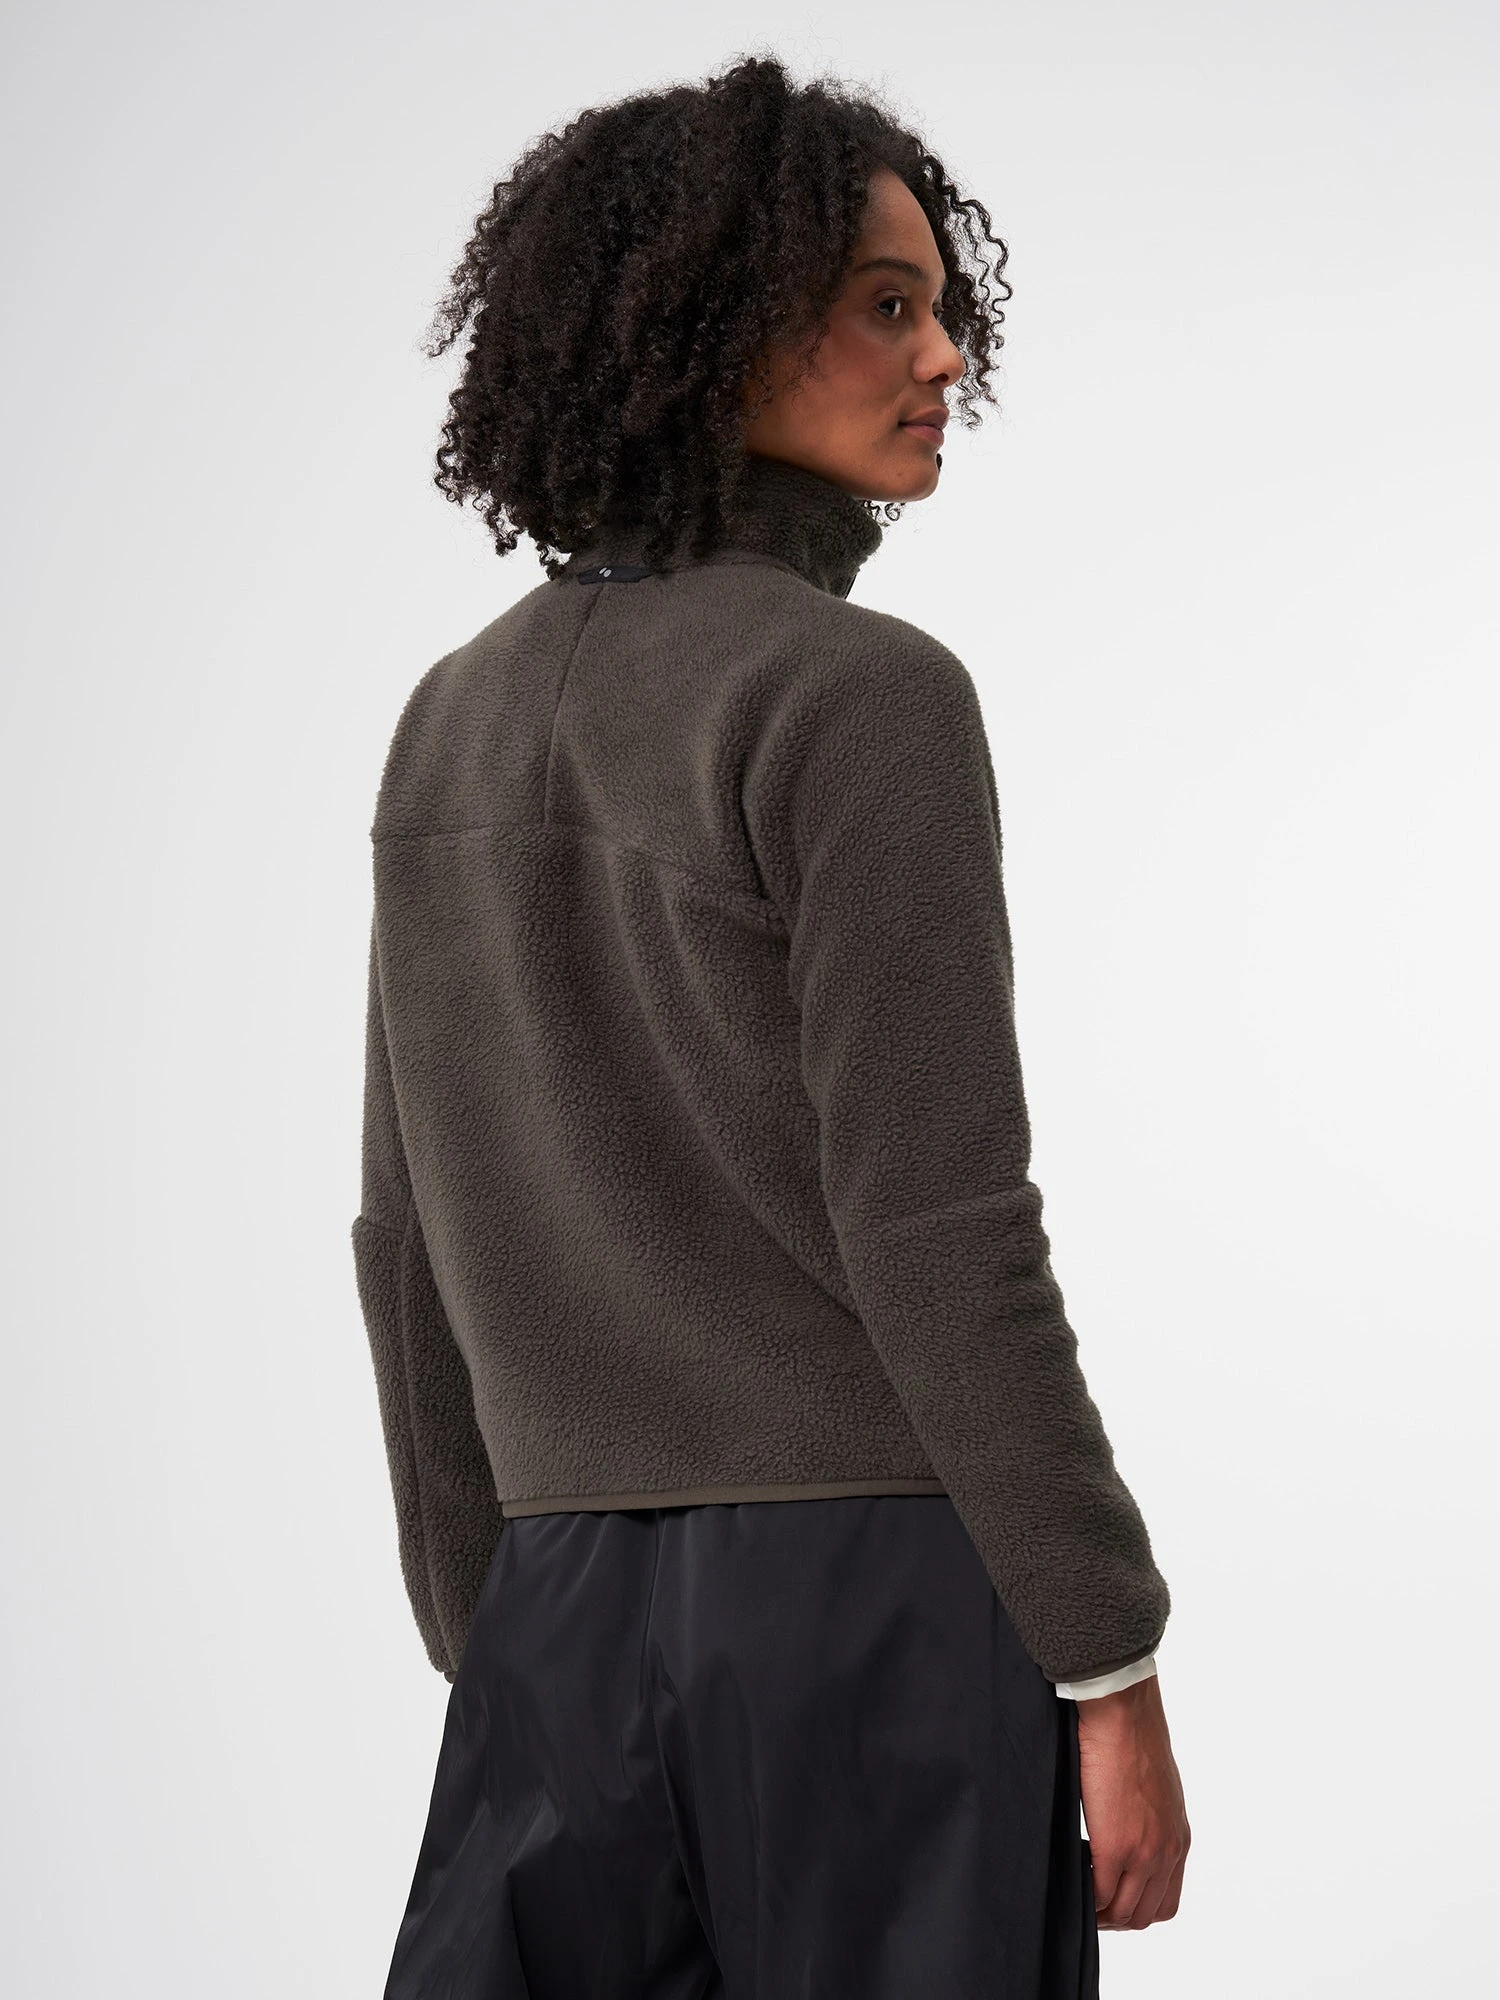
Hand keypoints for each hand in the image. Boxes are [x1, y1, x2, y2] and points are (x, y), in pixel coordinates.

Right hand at [1075, 1671, 1189, 1929]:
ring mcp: (1145, 1852)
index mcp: (1177, 1836)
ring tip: (1078, 1894)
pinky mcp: (1116, 1846)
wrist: (1122, 1711)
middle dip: (1117, 1917)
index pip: (1166, 1899)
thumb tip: (1121, 1828)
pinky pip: (1101, 1894)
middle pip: (1147, 1914)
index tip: (1110, 1898)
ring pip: (1126, 1913)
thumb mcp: (1152, 1788)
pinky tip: (1071, 1877)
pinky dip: (1086, 1897)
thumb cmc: (1130, 1734)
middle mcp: (1169, 1850)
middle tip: (1088, 1902)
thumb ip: (1146, 1818)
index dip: (1136, 1907)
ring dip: (1101, 1913)